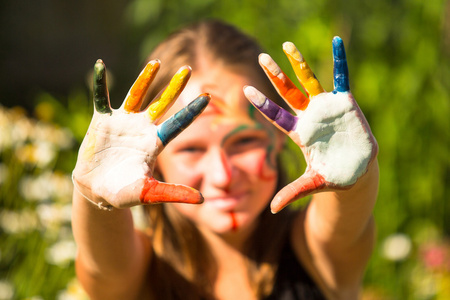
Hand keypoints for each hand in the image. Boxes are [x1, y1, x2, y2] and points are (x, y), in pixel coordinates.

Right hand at [72, 59, 209, 208]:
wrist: (97, 191)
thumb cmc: (124, 193)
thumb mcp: (149, 193)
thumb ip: (173, 193)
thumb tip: (202, 199)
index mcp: (155, 143)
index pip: (178, 123)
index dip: (192, 110)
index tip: (209, 96)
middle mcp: (142, 128)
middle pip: (161, 104)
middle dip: (174, 87)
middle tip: (188, 70)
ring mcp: (122, 123)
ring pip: (136, 96)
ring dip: (145, 79)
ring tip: (156, 63)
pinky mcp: (102, 121)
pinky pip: (101, 98)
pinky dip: (100, 83)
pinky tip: (99, 65)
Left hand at [244, 37, 377, 212]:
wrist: (356, 171)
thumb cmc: (332, 177)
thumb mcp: (312, 184)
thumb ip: (293, 192)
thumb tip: (272, 210)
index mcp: (299, 133)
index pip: (277, 116)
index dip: (263, 104)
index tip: (246, 91)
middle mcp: (309, 116)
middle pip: (289, 93)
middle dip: (276, 76)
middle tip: (261, 58)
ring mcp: (326, 108)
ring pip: (309, 81)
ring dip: (299, 64)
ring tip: (286, 45)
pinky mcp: (345, 103)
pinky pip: (342, 78)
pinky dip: (340, 61)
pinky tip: (338, 42)